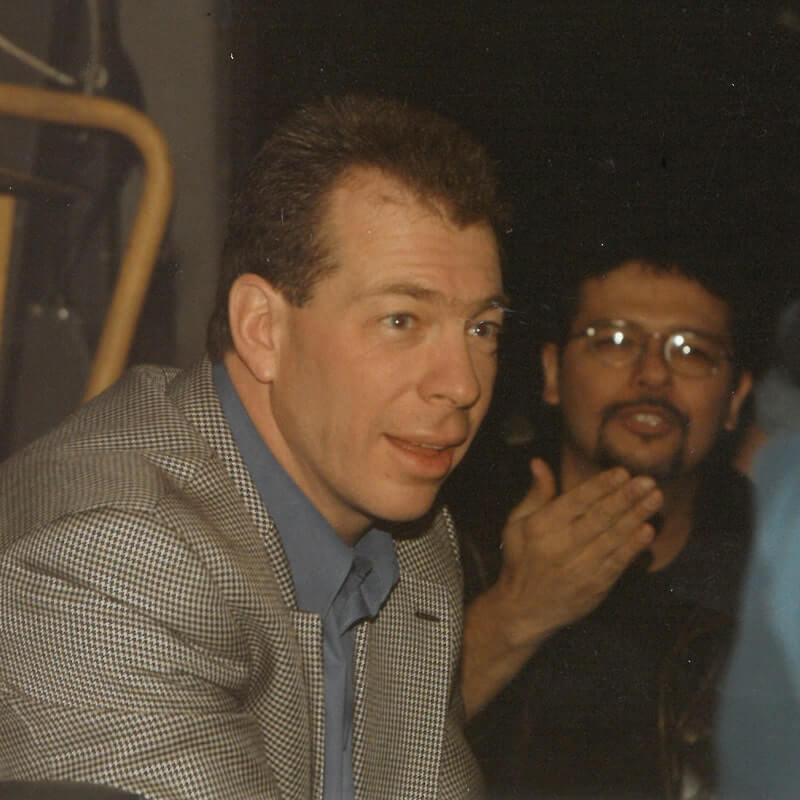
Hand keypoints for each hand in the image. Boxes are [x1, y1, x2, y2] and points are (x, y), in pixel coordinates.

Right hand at [461, 458, 661, 717]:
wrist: (523, 610)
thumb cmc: (521, 559)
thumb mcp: (516, 524)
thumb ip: (535, 494)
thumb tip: (539, 462)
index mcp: (540, 527)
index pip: (576, 502)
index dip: (600, 487)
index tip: (622, 472)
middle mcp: (560, 546)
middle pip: (599, 518)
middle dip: (625, 498)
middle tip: (648, 481)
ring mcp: (579, 568)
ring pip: (612, 538)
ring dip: (636, 517)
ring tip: (655, 499)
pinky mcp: (594, 587)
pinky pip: (617, 563)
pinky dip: (633, 547)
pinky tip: (647, 531)